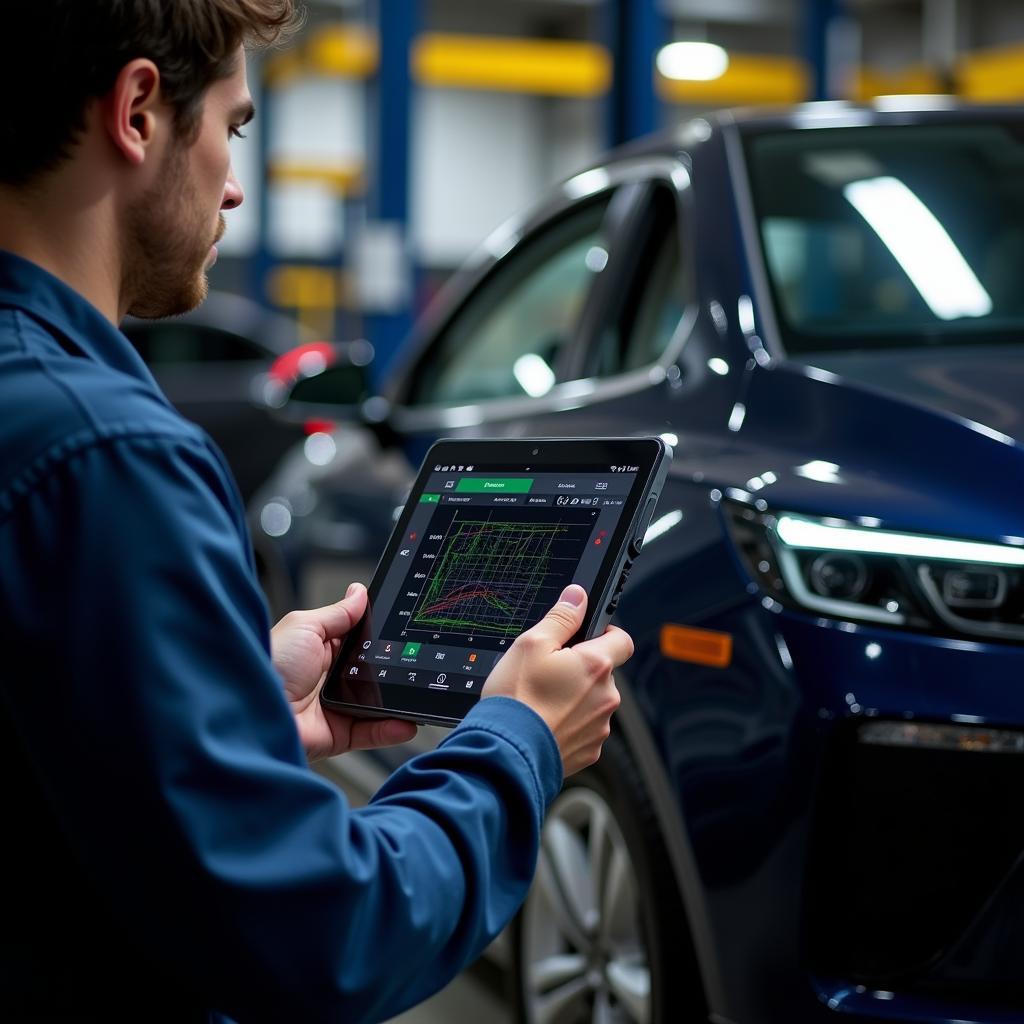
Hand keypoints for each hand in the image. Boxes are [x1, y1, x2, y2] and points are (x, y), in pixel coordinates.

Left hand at [271, 583, 417, 761]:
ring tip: (417, 693)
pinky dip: (390, 728)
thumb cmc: (269, 663)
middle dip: (394, 668)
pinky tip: (406, 720)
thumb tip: (360, 592)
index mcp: (321, 650)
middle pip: (372, 673)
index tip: (403, 632)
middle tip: (415, 662)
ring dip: (397, 700)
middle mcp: (330, 679)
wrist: (251, 710)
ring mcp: (335, 707)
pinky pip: (371, 732)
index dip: (380, 638)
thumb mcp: (306, 626)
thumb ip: (339, 614)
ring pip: (376, 703)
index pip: (360, 642)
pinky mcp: (338, 734)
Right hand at [481, 585, 630, 775]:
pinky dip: (569, 724)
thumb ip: (561, 617)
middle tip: (549, 672)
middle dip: (582, 669)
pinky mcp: (589, 751)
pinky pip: (585, 728)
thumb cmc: (517, 699)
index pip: (622, 640)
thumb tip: (578, 597)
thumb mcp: (531, 644)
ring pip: (594, 702)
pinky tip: (545, 722)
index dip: (606, 634)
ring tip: (542, 701)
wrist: (507, 752)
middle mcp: (606, 697)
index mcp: (596, 665)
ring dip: (575, 698)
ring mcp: (599, 727)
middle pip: (603, 673)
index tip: (586, 637)